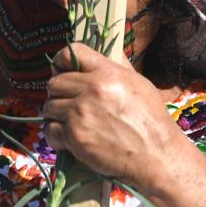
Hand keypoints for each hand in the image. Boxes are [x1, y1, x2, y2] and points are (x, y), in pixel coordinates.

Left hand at [43, 43, 185, 191]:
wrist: (156, 155)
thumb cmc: (151, 119)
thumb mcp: (139, 83)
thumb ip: (117, 66)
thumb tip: (105, 52)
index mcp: (108, 72)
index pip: (72, 53)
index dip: (63, 62)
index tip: (63, 71)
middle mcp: (92, 89)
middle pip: (55, 82)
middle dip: (59, 92)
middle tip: (67, 102)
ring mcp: (81, 113)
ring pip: (49, 106)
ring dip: (56, 114)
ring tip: (68, 121)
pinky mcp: (75, 136)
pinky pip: (50, 130)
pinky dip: (55, 135)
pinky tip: (67, 137)